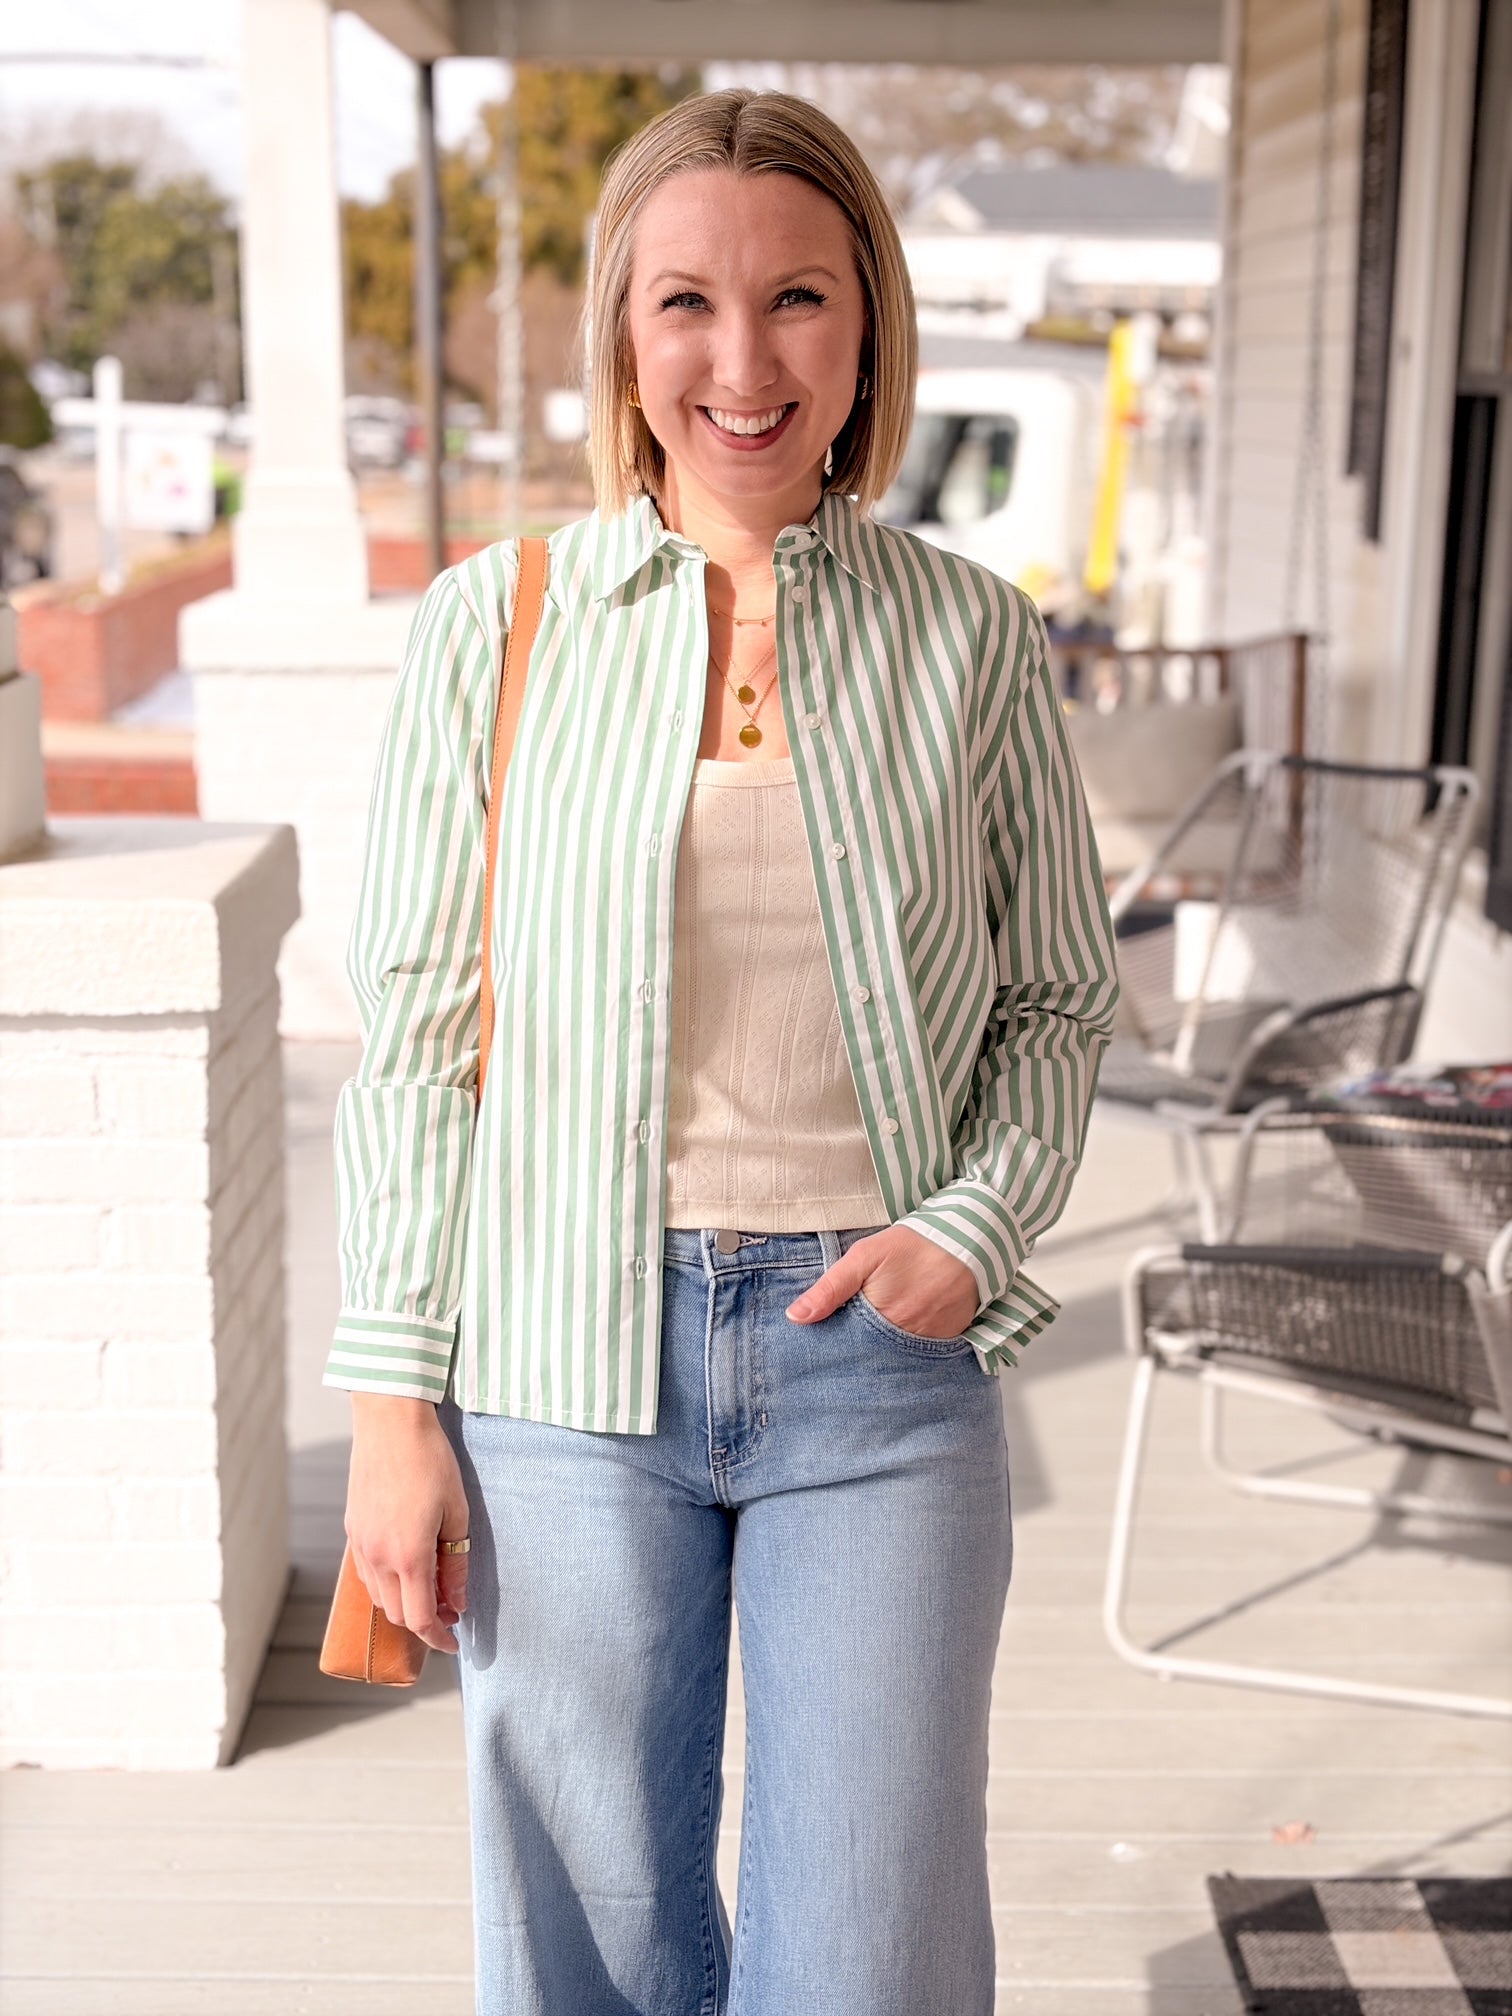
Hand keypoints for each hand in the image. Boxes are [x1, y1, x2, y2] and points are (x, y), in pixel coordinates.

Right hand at [345, 1394, 470, 1653]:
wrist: (390, 1424)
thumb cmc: (431, 1462)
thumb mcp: (456, 1511)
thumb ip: (456, 1561)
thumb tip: (458, 1601)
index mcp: (409, 1556)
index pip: (420, 1619)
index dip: (438, 1638)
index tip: (454, 1643)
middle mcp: (378, 1558)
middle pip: (397, 1614)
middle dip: (424, 1621)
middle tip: (450, 1609)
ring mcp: (360, 1545)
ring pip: (379, 1596)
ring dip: (403, 1603)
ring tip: (430, 1589)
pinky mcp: (352, 1531)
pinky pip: (366, 1573)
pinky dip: (386, 1583)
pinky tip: (405, 1567)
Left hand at [785, 1225, 979, 1339]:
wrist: (969, 1238)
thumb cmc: (913, 1245)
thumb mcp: (864, 1257)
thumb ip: (830, 1288)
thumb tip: (795, 1317)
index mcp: (882, 1319)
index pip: (850, 1348)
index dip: (839, 1347)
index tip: (826, 1349)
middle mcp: (908, 1338)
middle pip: (875, 1356)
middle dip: (862, 1353)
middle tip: (852, 1345)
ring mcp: (932, 1342)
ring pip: (900, 1356)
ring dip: (888, 1351)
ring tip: (881, 1335)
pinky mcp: (951, 1340)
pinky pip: (926, 1353)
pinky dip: (914, 1347)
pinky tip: (907, 1333)